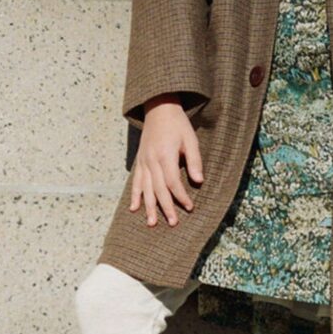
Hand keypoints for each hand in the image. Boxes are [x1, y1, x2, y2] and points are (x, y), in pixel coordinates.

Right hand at [128, 95, 203, 226]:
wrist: (158, 109)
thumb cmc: (178, 125)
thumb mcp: (191, 140)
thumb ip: (194, 161)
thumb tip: (198, 181)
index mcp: (165, 156)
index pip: (173, 182)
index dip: (181, 196)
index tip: (190, 207)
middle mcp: (151, 161)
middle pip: (158, 189)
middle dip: (165, 208)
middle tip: (172, 223)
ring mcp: (143, 162)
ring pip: (145, 189)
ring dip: (148, 207)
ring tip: (151, 223)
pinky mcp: (139, 162)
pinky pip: (136, 182)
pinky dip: (135, 195)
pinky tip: (134, 208)